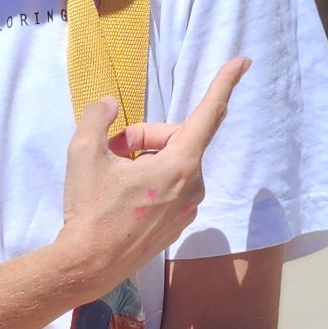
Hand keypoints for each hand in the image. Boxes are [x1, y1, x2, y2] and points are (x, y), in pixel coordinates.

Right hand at [57, 57, 249, 296]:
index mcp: (180, 166)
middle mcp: (193, 187)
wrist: (86, 267)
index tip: (243, 61)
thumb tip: (110, 105)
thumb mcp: (83, 152)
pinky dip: (148, 181)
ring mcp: (188, 209)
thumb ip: (98, 117)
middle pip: (176, 139)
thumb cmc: (89, 210)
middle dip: (144, 137)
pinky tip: (121, 195)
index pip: (209, 114)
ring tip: (112, 174)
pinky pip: (169, 186)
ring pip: (171, 163)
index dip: (225, 84)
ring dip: (144, 160)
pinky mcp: (177, 226)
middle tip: (111, 148)